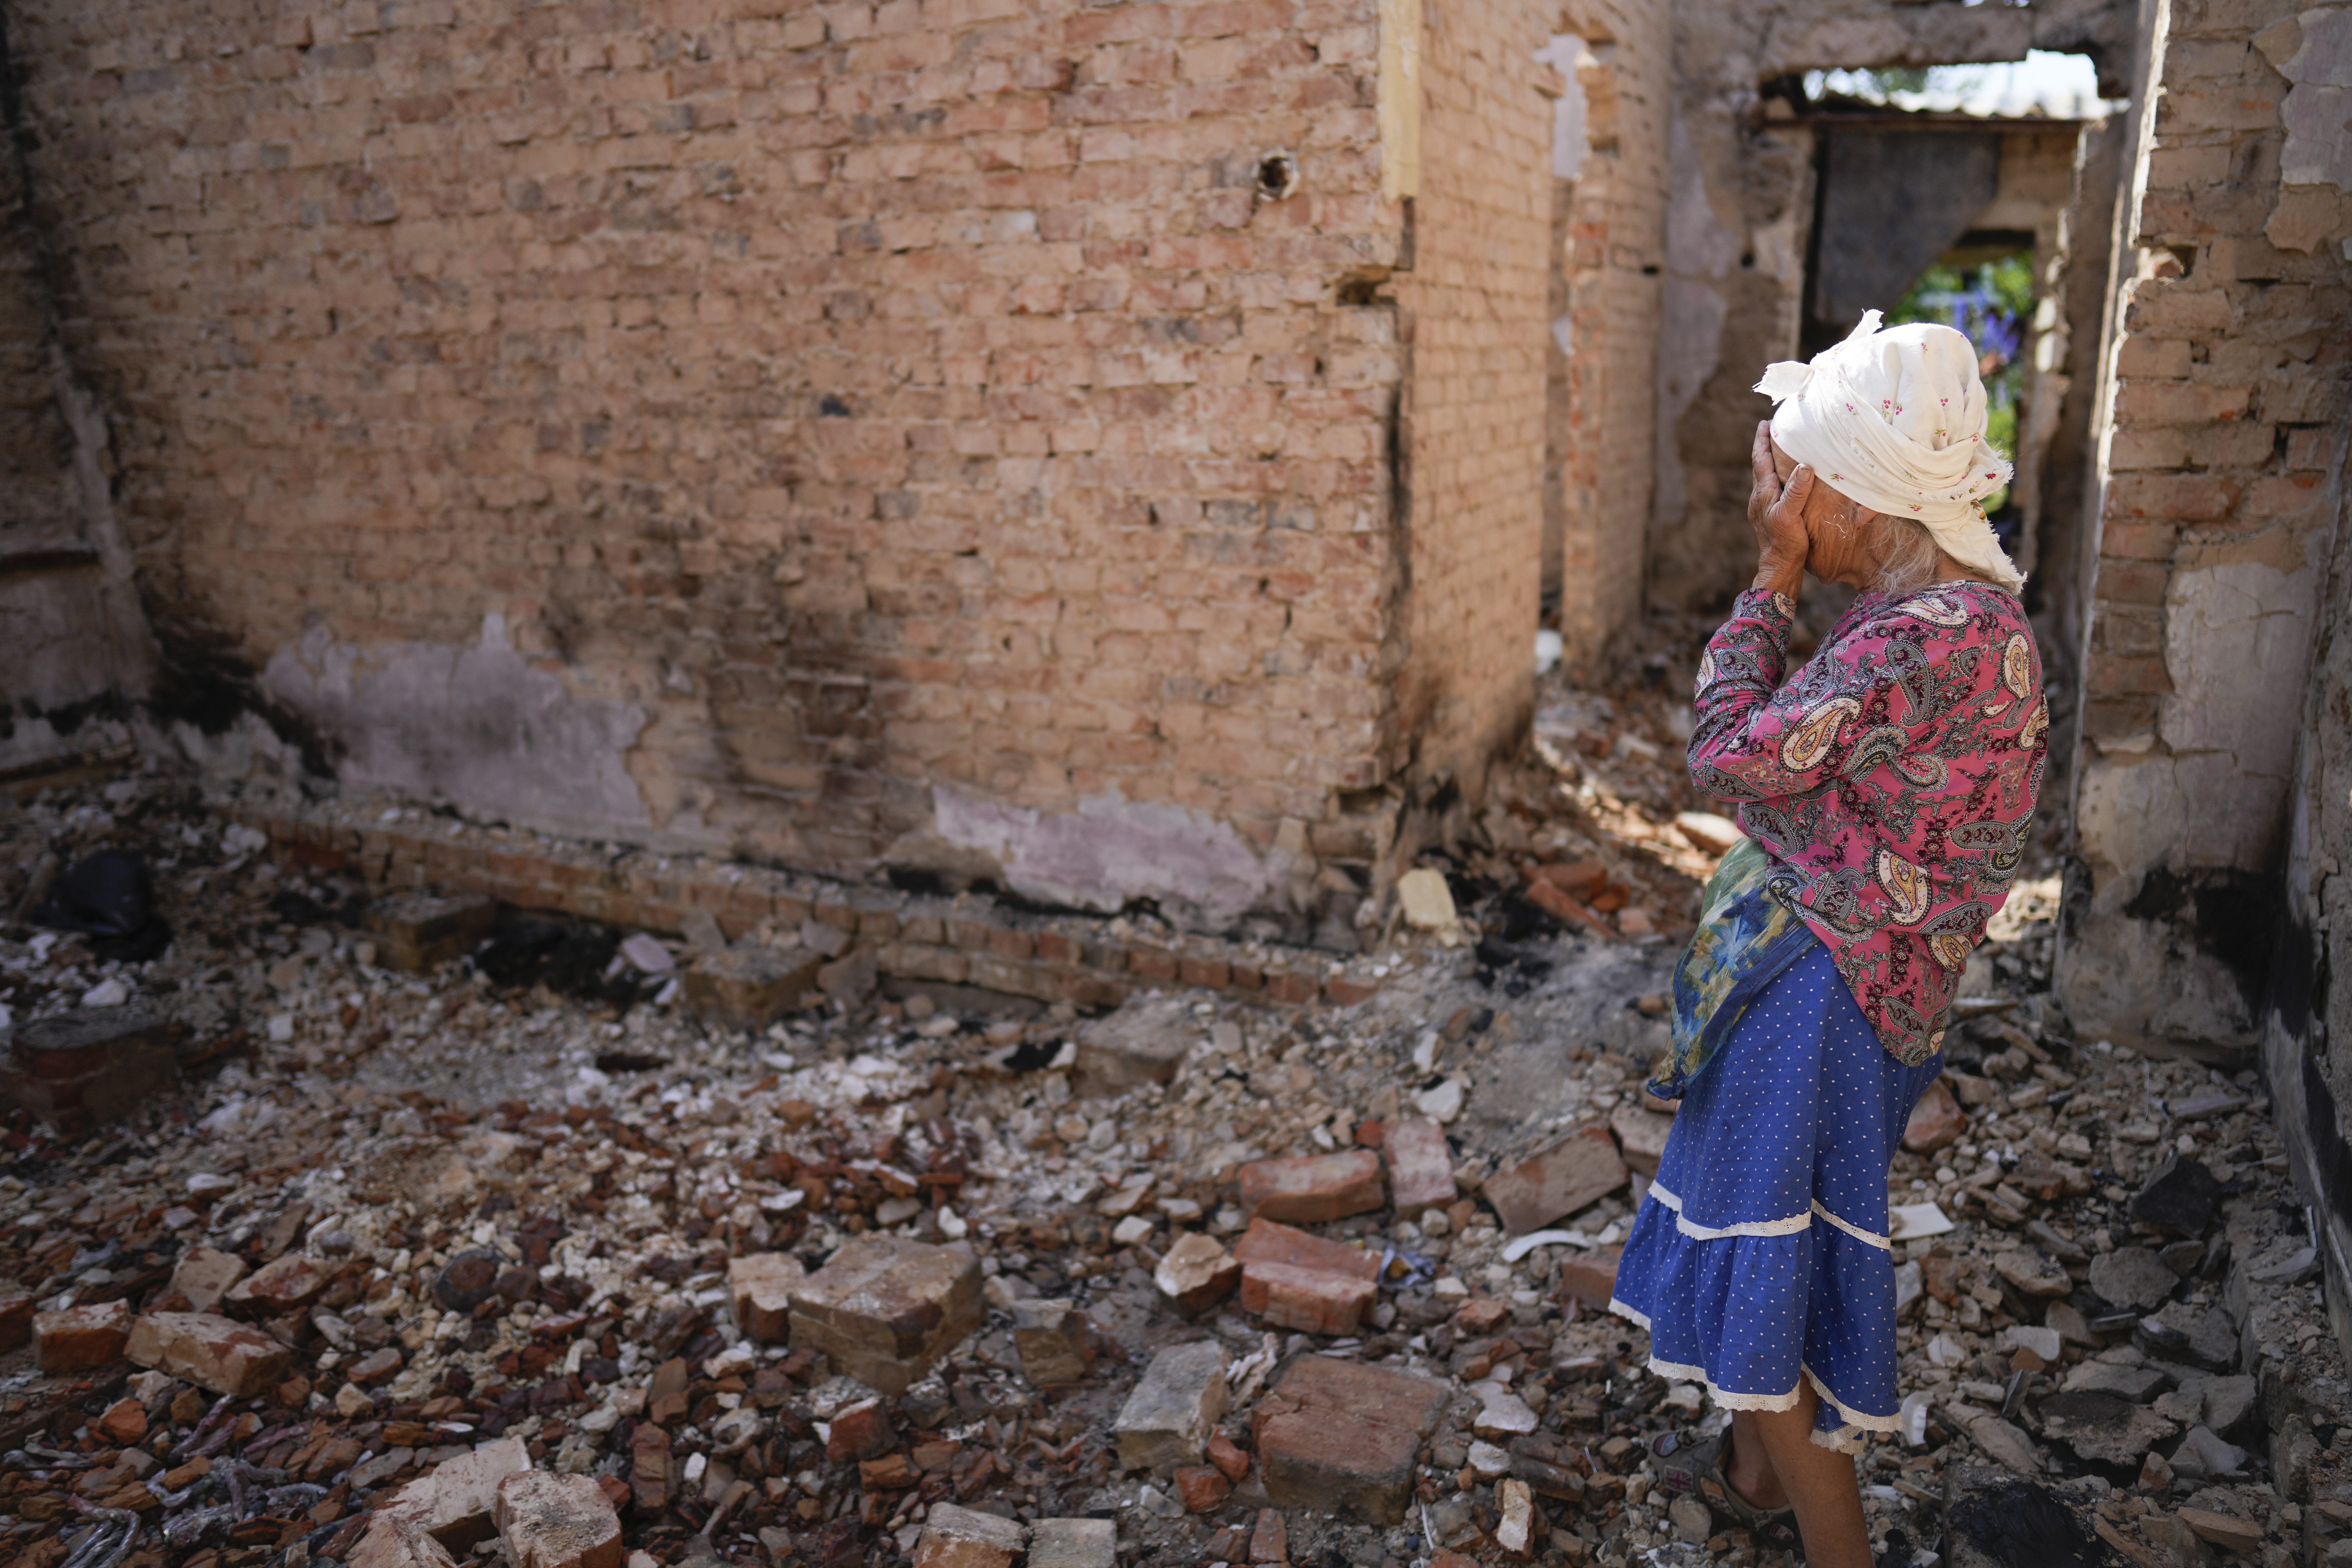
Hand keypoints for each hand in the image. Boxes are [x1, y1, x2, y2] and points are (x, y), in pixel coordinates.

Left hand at [1747, 420, 1810, 600]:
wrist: (1780, 567)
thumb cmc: (1786, 542)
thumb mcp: (1791, 515)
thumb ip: (1797, 490)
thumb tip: (1805, 465)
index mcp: (1763, 492)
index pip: (1760, 460)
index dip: (1762, 441)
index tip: (1765, 424)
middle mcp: (1759, 497)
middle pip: (1760, 465)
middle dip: (1765, 446)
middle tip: (1773, 430)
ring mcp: (1763, 507)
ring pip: (1765, 476)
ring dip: (1770, 461)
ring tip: (1780, 448)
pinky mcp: (1769, 515)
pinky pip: (1771, 488)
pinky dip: (1776, 476)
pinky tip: (1785, 478)